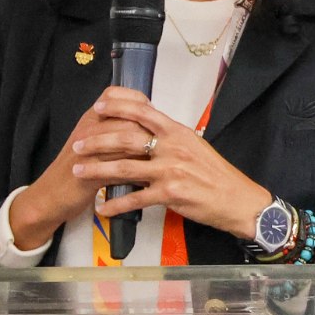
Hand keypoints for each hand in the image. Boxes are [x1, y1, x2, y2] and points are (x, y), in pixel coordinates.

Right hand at [7, 86, 158, 248]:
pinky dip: (136, 175)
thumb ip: (113, 129)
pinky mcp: (88, 173)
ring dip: (147, 152)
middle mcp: (88, 130)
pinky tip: (147, 181)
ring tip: (161, 161)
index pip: (113, 95)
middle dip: (149, 131)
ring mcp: (87, 151)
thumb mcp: (92, 142)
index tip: (152, 111)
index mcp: (90, 119)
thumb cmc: (76, 168)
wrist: (51, 194)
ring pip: (124, 143)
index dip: (137, 101)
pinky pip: (118, 169)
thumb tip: (145, 124)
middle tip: (164, 141)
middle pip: (126, 120)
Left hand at [71, 88, 269, 239]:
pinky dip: (115, 204)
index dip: (118, 106)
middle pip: (126, 138)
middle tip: (77, 143)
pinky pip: (135, 199)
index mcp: (177, 132)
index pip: (143, 111)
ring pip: (124, 168)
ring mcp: (170, 171)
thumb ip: (171, 138)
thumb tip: (149, 131)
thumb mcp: (195, 146)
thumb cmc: (215, 174)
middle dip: (97, 141)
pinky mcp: (169, 195)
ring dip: (96, 170)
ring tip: (78, 172)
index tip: (98, 106)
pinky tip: (102, 208)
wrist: (236, 200)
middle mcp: (171, 148)